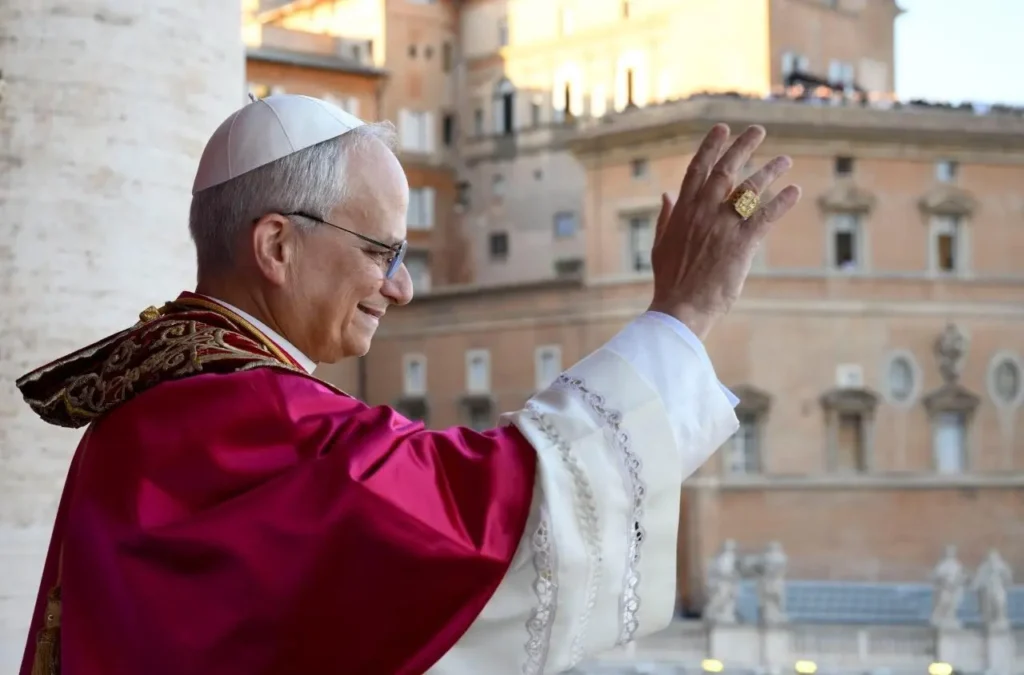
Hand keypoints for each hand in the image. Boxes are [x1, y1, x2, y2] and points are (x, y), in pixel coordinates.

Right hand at [648, 124, 800, 339]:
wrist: (681, 307)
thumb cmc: (670, 280)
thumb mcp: (660, 244)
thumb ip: (665, 216)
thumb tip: (666, 194)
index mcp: (683, 210)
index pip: (697, 169)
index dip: (711, 146)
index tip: (722, 129)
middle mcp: (703, 211)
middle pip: (726, 170)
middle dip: (742, 146)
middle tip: (757, 130)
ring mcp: (723, 225)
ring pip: (750, 189)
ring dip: (769, 171)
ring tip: (784, 160)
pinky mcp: (742, 243)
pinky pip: (766, 215)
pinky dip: (782, 201)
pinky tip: (794, 191)